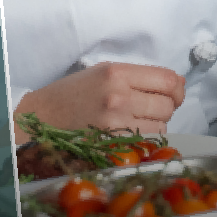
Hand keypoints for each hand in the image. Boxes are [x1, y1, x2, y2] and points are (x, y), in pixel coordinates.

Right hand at [16, 61, 184, 138]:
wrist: (38, 119)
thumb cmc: (70, 94)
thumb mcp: (103, 73)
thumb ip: (139, 76)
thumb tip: (177, 83)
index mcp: (117, 73)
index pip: (167, 80)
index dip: (178, 88)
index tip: (176, 92)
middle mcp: (119, 96)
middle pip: (168, 104)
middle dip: (168, 106)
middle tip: (153, 107)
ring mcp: (115, 123)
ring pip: (160, 125)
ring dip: (156, 124)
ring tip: (137, 120)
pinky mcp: (110, 143)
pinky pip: (144, 141)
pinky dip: (145, 138)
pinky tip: (131, 132)